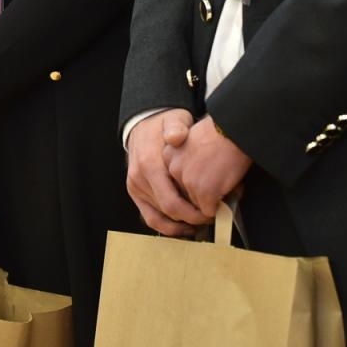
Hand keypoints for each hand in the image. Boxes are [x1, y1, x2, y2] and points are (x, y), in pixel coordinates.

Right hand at [126, 109, 210, 234]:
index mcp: (149, 164)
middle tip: (210, 218)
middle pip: (167, 211)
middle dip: (191, 219)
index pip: (172, 201)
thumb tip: (176, 137)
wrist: (144, 122)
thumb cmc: (163, 124)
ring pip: (158, 218)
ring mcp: (135, 187)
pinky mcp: (135, 192)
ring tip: (199, 224)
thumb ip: (176, 127)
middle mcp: (139, 178)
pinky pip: (149, 217)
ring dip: (180, 225)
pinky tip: (183, 227)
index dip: (193, 212)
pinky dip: (166, 226)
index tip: (211, 212)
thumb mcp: (174, 119)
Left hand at [167, 114, 252, 215]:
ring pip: (197, 206)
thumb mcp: (193, 141)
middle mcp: (173, 169)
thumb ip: (188, 161)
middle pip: (184, 195)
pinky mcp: (204, 192)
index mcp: (169, 155)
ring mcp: (188, 181)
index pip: (174, 181)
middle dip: (200, 195)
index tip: (204, 178)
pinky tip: (231, 189)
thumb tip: (197, 181)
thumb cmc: (221, 131)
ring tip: (227, 185)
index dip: (192, 183)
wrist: (235, 128)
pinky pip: (210, 211)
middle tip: (217, 185)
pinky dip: (221, 206)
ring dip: (212, 201)